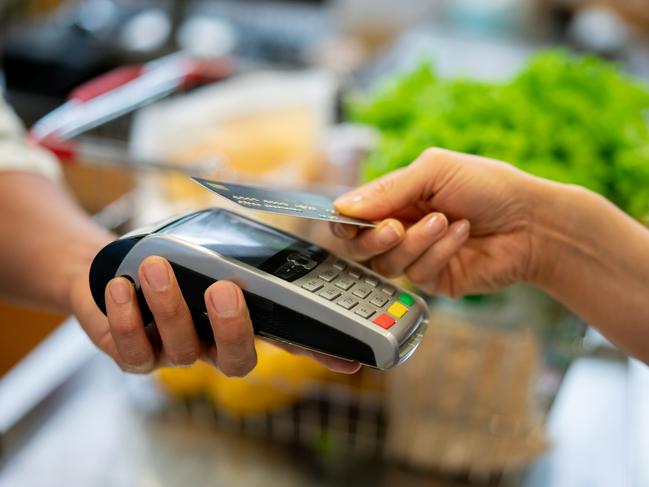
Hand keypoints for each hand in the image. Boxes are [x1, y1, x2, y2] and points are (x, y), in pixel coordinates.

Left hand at [70, 256, 359, 374]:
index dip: (320, 355)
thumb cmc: (173, 257)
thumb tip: (279, 245)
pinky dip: (127, 318)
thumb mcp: (211, 249)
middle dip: (233, 328)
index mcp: (243, 322)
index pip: (289, 341)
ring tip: (156, 267)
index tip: (352, 361)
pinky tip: (123, 287)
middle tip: (224, 288)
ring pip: (183, 350)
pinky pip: (133, 351)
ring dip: (171, 306)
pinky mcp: (134, 356)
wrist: (114, 267)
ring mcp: (176, 354)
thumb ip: (244, 255)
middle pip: (238, 361)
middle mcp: (215, 346)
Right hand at [331, 148, 542, 297]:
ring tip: (446, 221)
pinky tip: (461, 235)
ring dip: (416, 242)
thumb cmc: (487, 186)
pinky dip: (439, 252)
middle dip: (373, 238)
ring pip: (387, 264)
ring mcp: (417, 256)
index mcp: (396, 199)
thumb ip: (388, 190)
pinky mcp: (435, 279)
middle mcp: (401, 228)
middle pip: (359, 247)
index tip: (348, 220)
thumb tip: (342, 207)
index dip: (345, 220)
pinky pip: (418, 274)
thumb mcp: (435, 170)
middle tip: (397, 226)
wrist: (532, 221)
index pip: (353, 215)